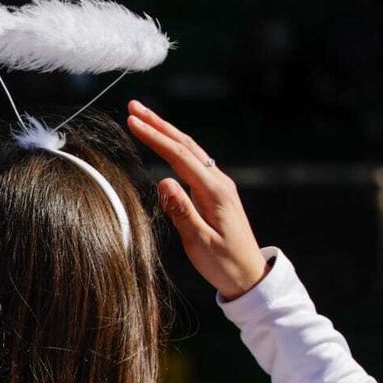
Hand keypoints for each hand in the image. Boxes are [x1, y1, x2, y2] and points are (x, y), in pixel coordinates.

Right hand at [125, 100, 267, 300]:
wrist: (249, 276)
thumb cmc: (224, 263)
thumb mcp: (199, 242)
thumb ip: (181, 211)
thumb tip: (163, 180)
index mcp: (215, 192)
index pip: (180, 156)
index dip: (155, 137)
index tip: (133, 121)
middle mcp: (219, 182)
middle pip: (185, 144)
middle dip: (158, 123)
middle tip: (134, 106)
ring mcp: (218, 184)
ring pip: (189, 149)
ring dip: (166, 131)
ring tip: (144, 117)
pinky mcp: (215, 191)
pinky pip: (192, 161)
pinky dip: (174, 146)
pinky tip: (164, 141)